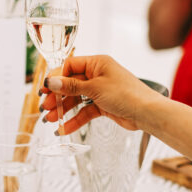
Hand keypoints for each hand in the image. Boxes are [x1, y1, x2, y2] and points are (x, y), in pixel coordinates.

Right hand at [39, 55, 166, 133]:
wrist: (147, 113)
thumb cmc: (126, 94)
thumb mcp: (94, 88)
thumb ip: (70, 86)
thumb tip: (50, 81)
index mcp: (97, 63)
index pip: (69, 66)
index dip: (56, 77)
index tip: (45, 89)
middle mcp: (98, 75)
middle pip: (70, 84)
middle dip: (57, 96)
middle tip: (45, 107)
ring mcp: (101, 90)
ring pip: (76, 99)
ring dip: (63, 109)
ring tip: (50, 120)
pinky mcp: (103, 105)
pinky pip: (85, 111)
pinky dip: (75, 119)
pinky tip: (64, 128)